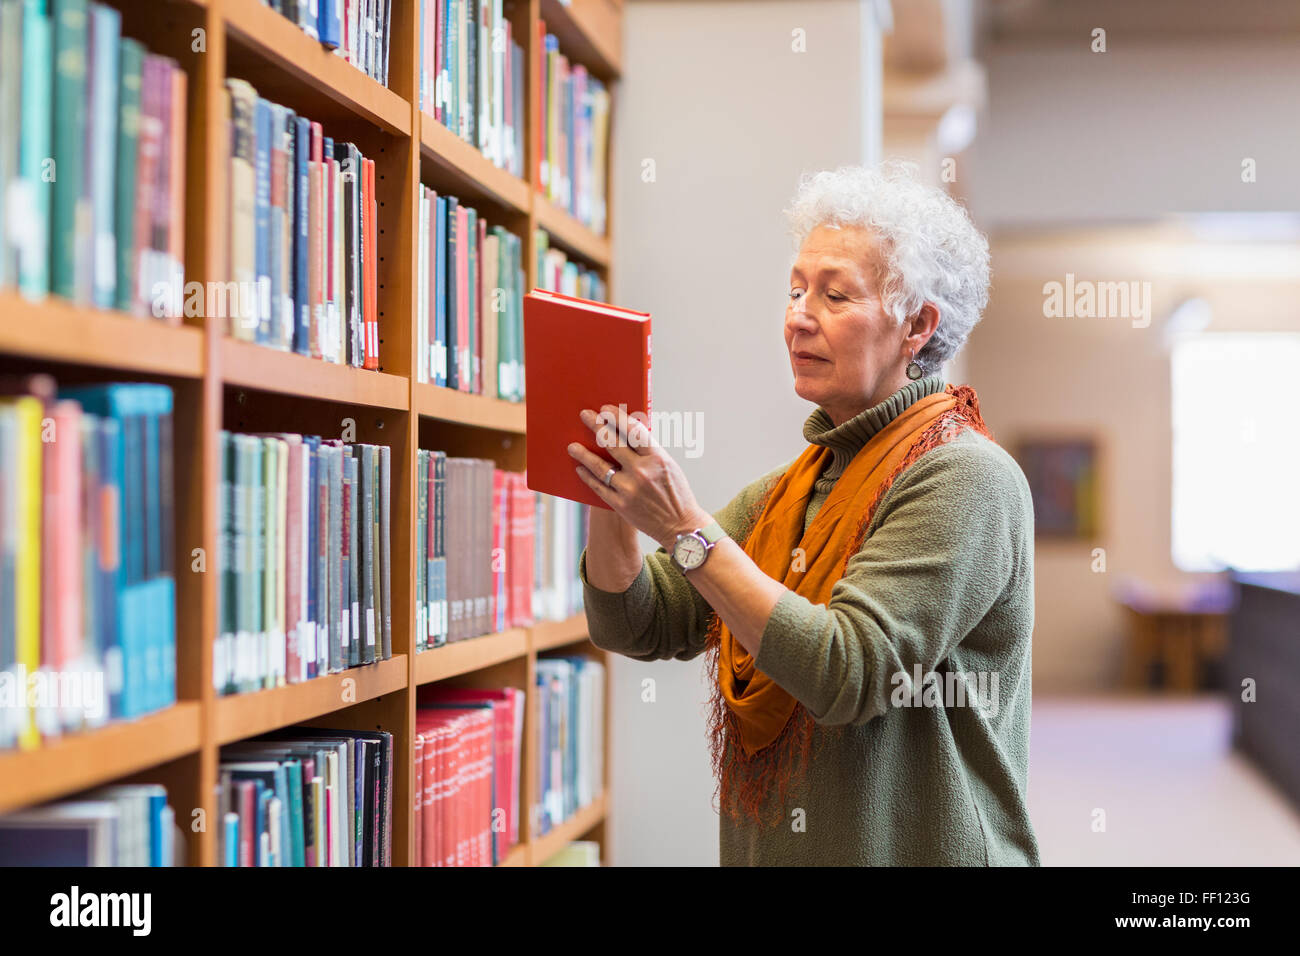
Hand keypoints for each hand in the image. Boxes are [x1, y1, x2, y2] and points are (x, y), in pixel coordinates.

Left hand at [568, 404, 711, 550]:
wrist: (681, 527)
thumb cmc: (676, 493)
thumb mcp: (669, 466)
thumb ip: (649, 450)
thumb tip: (627, 431)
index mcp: (657, 458)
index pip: (633, 430)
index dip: (617, 417)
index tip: (605, 408)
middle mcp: (642, 472)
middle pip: (613, 444)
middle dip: (597, 426)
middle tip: (585, 416)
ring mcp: (629, 490)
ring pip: (600, 466)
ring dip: (584, 454)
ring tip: (572, 446)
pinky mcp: (620, 505)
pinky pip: (599, 487)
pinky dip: (588, 477)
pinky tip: (580, 468)